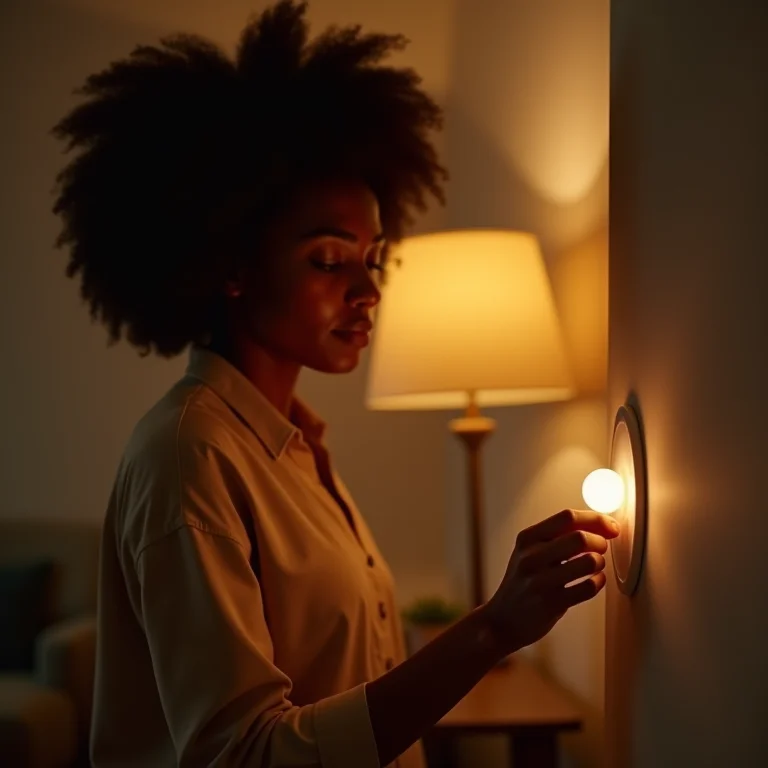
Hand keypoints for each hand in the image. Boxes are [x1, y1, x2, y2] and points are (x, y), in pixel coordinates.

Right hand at [482, 509, 619, 653]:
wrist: (502, 619)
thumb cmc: (524, 581)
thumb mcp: (529, 552)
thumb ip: (558, 536)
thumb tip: (601, 524)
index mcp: (527, 538)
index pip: (567, 517)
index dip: (595, 519)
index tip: (610, 526)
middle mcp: (531, 557)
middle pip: (579, 537)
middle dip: (600, 541)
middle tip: (601, 548)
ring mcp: (540, 581)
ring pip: (587, 562)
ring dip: (599, 562)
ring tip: (595, 564)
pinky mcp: (551, 603)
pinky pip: (588, 588)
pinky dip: (598, 582)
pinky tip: (594, 581)